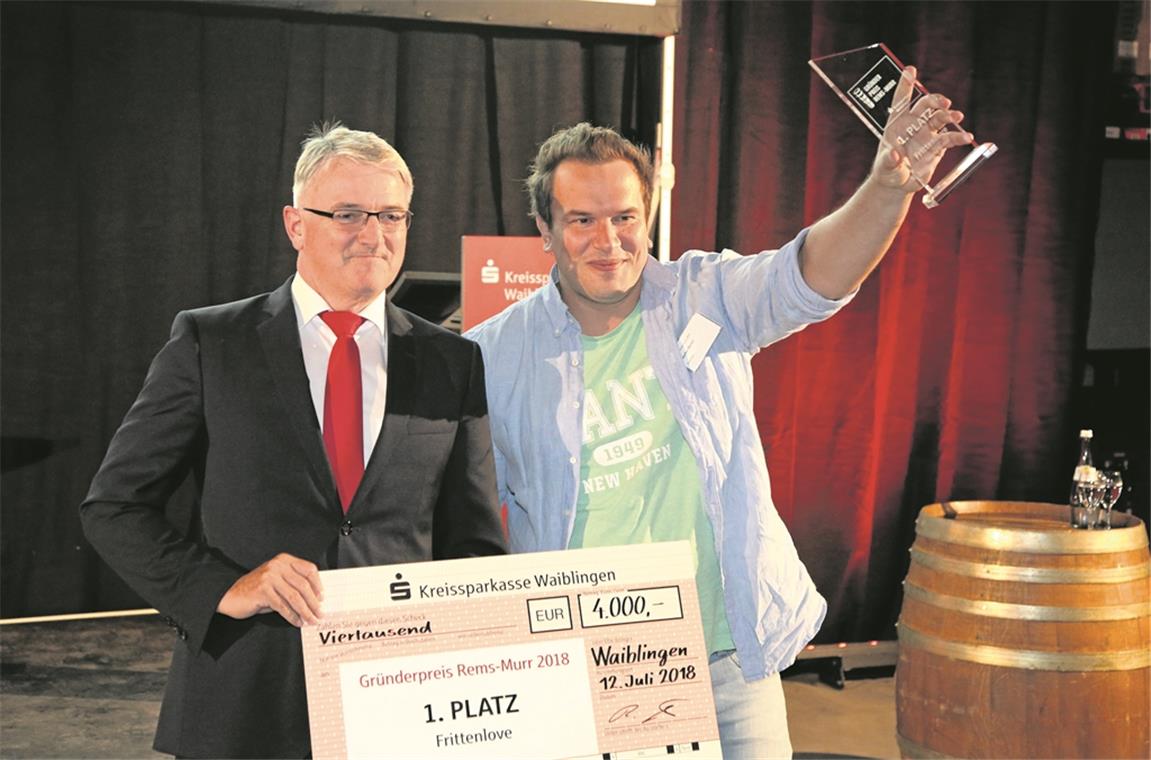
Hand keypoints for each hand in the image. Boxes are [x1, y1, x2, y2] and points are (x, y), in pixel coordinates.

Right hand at [217, 553, 322, 626]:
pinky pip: (282, 606)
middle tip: (319, 614)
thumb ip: (293, 583)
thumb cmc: (257, 590)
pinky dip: (292, 616)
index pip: (309, 569)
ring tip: (311, 620)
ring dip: (305, 611)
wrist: (231, 596)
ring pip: (294, 597)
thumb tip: (315, 598)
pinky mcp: (262, 590)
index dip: (318, 584)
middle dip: (313, 602)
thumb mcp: (277, 581)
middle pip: (303, 585)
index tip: (322, 597)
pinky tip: (297, 622)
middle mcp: (277, 565)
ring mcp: (269, 577)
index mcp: (284, 560)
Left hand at [871, 66, 973, 192]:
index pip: (901, 100)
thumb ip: (889, 160)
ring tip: (956, 117)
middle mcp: (914, 124)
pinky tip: (966, 137)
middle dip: (936, 101)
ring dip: (949, 115)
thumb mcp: (884, 167)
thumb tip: (895, 154)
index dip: (905, 84)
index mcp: (896, 123)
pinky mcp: (937, 146)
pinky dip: (959, 136)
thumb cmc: (887, 170)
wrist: (898, 184)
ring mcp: (927, 133)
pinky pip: (950, 138)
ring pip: (940, 118)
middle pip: (926, 105)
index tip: (910, 70)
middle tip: (945, 103)